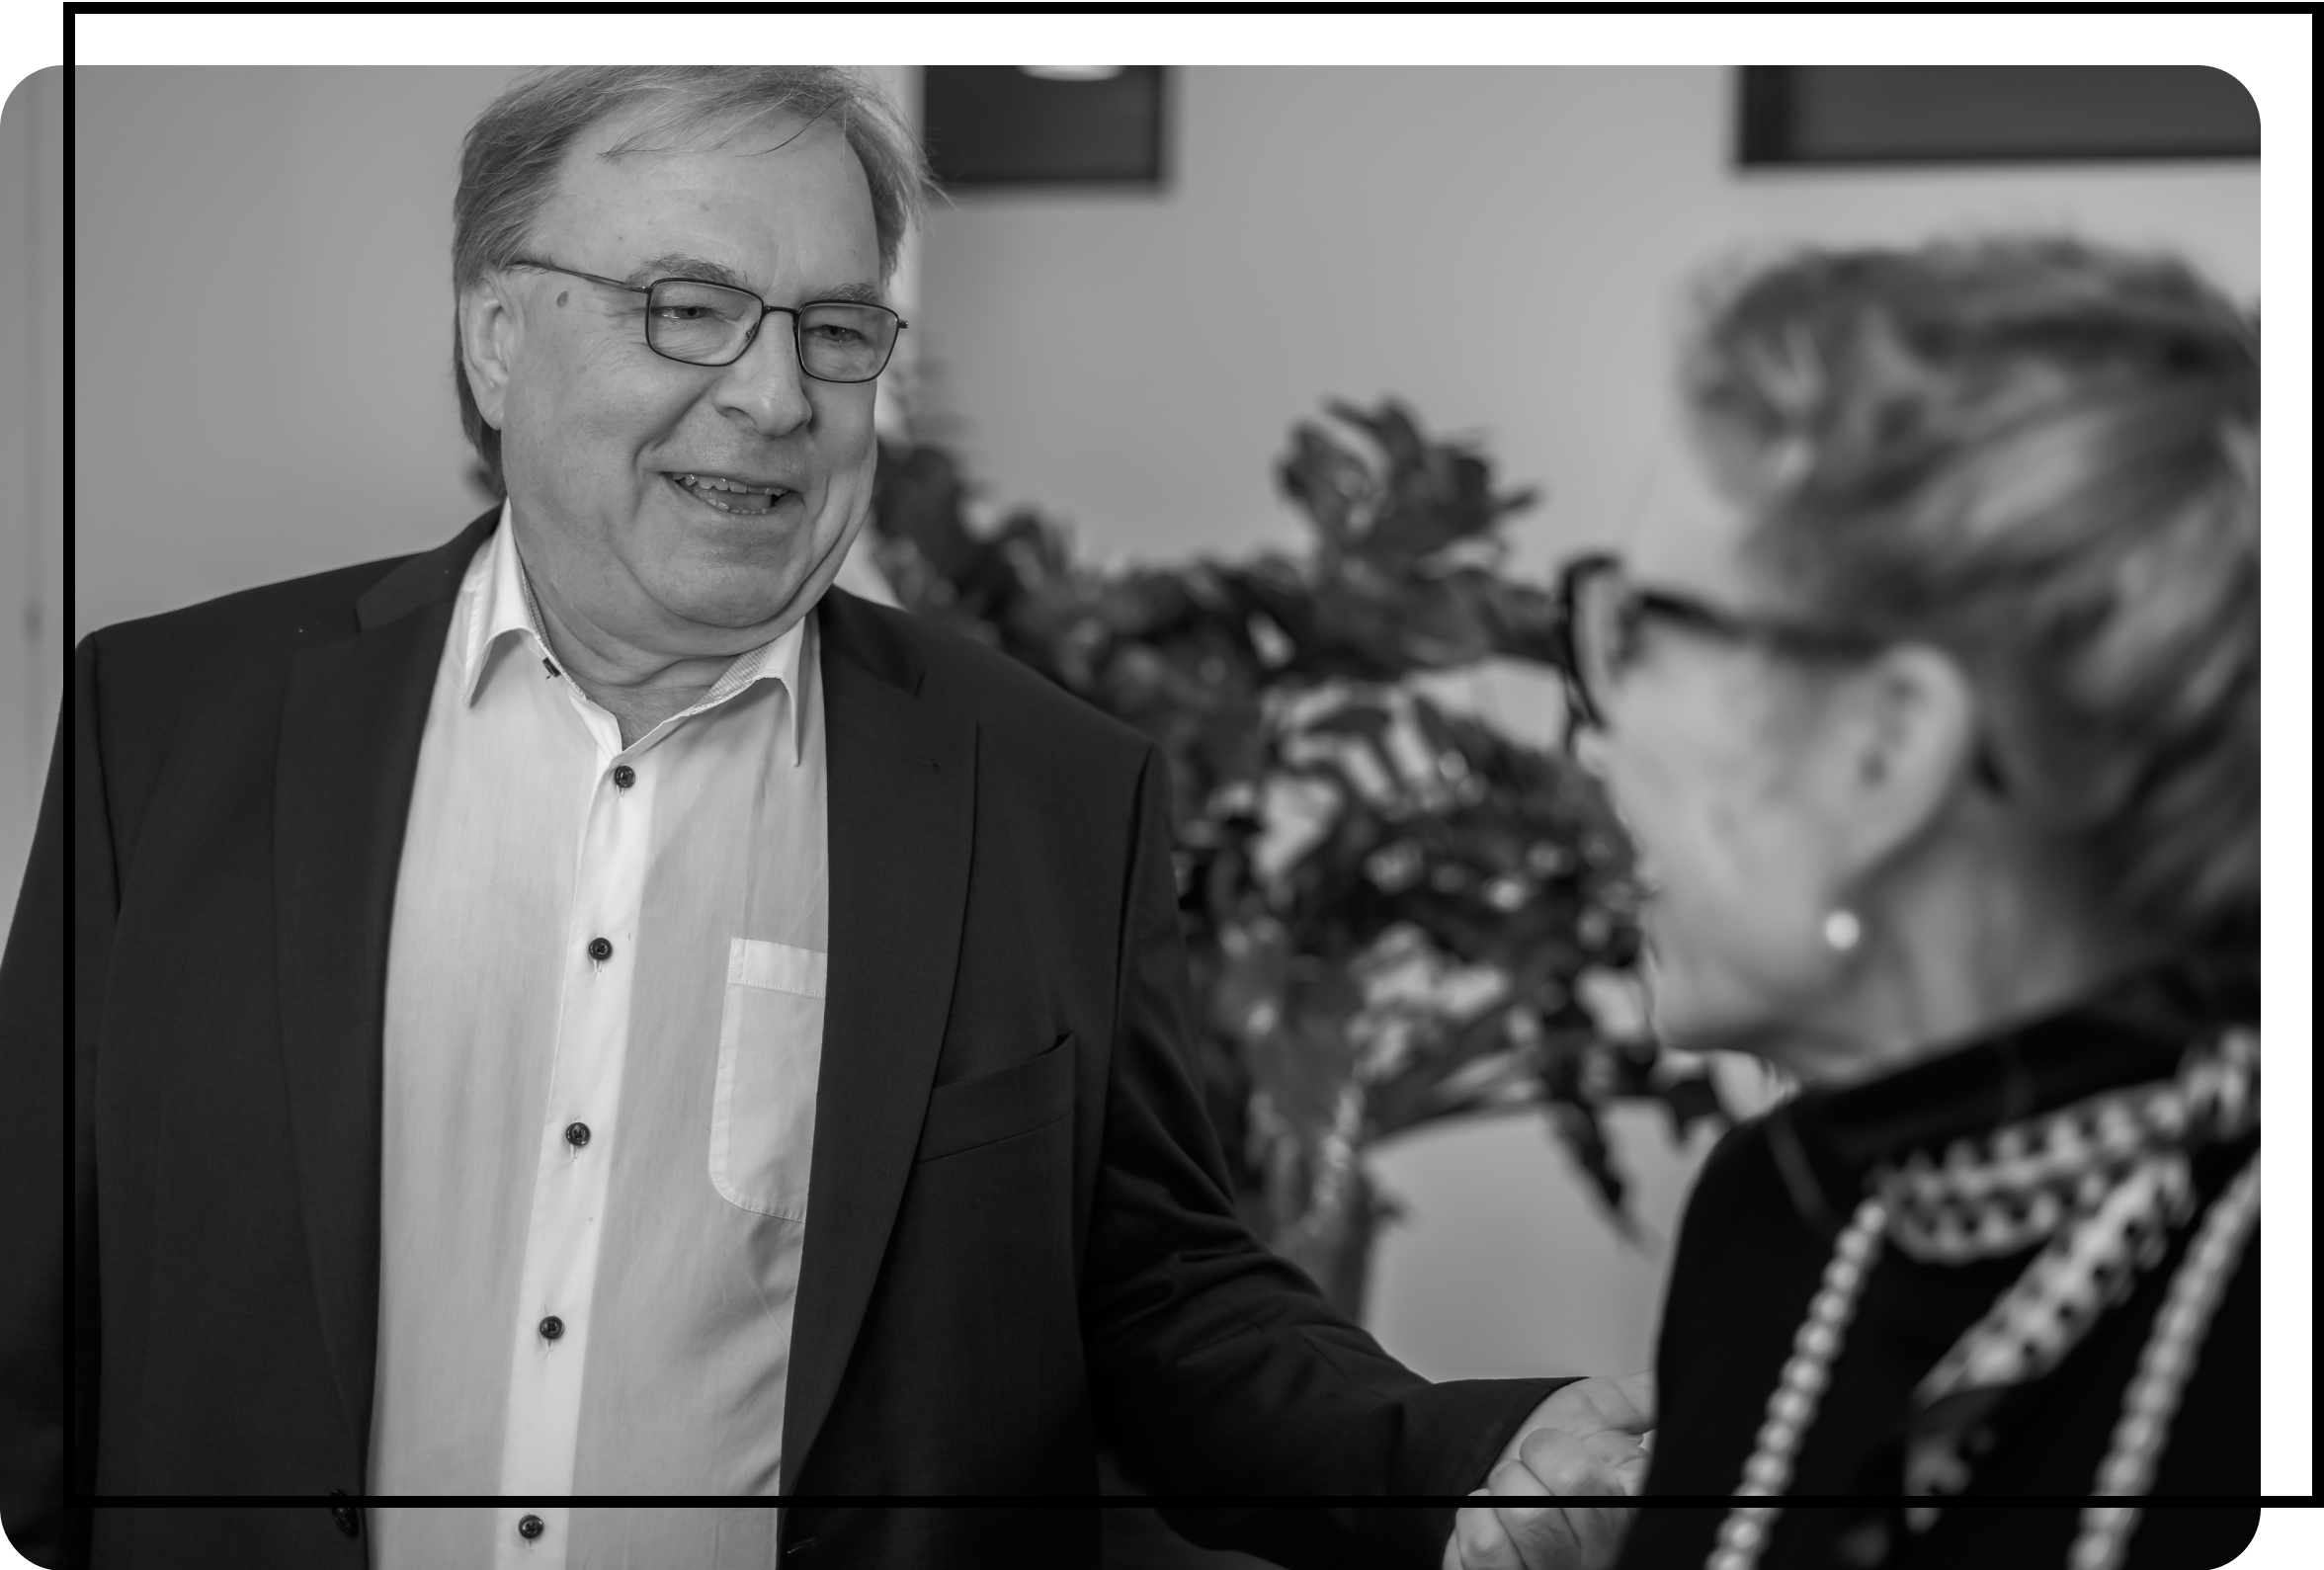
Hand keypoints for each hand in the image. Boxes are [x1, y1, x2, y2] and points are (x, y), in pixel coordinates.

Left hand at [1442, 1373, 1654, 1569]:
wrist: (1496, 1466)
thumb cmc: (1551, 1449)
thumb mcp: (1605, 1411)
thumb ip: (1645, 1396)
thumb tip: (1682, 1372)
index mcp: (1631, 1509)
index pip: (1607, 1481)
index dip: (1565, 1454)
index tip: (1569, 1450)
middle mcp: (1602, 1552)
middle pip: (1568, 1488)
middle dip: (1533, 1457)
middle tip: (1534, 1464)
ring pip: (1527, 1519)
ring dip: (1504, 1487)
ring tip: (1513, 1489)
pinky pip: (1486, 1550)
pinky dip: (1476, 1517)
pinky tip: (1491, 1514)